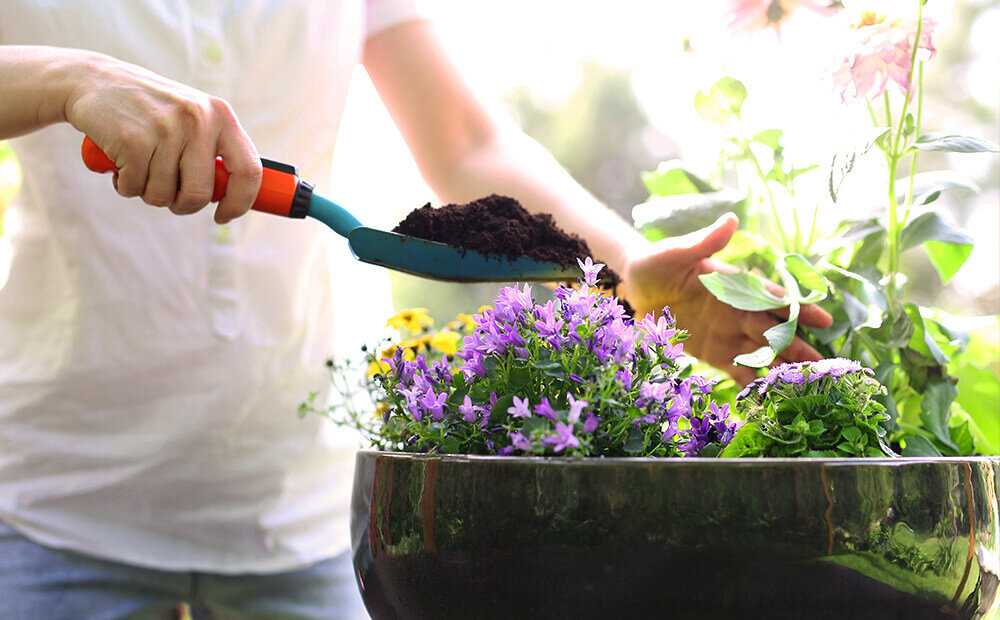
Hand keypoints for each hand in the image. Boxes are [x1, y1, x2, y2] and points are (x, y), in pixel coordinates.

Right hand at [64, 50, 260, 222]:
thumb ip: (213, 150)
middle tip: (166, 192)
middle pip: (200, 194)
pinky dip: (124, 185)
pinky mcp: (132, 140)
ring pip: (163, 195)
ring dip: (147, 191)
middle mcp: (198, 119)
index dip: (240, 203)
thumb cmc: (149, 110)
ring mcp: (166, 129)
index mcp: (220, 115)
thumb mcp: (191, 117)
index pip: (249, 171)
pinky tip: (119, 160)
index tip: (223, 216)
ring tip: (138, 164)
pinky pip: (134, 188)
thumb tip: (233, 197)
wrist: (91, 80)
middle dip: (181, 204)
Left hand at [618, 213, 832, 385]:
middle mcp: (739, 312)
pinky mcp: (714, 353)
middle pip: (775, 331)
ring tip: (805, 386)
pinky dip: (752, 385)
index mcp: (736, 286)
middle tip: (824, 365)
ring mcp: (728, 334)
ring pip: (763, 353)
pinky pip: (738, 370)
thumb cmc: (655, 264)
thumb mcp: (676, 252)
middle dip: (799, 346)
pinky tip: (770, 402)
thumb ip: (704, 242)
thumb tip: (730, 220)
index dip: (799, 309)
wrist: (632, 288)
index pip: (774, 298)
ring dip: (782, 368)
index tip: (824, 320)